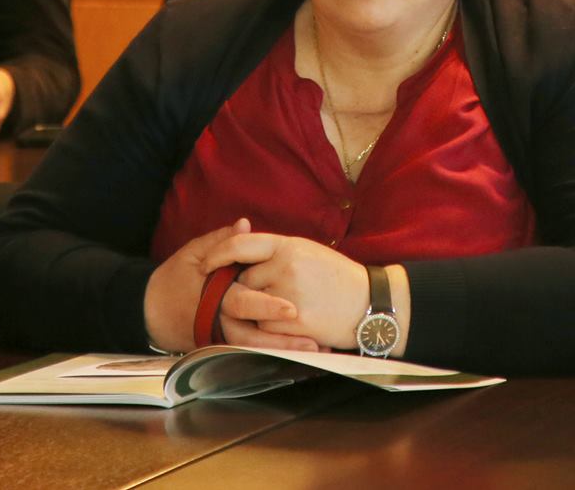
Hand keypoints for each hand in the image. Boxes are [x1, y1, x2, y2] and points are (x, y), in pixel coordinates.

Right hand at [143, 219, 307, 353]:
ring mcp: (221, 336)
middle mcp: (219, 319)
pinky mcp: (223, 345)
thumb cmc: (174, 277)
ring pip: (254, 348)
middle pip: (253, 333)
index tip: (292, 309)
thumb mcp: (194, 252)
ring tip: (314, 350)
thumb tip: (245, 224)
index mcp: (214, 294)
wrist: (150, 311)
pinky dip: (273, 354)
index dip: (267, 306)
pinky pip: (251, 352)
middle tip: (312, 340)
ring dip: (283, 350)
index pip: (242, 301)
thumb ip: (222, 240)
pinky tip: (299, 354)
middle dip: (282, 338)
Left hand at [204, 231, 371, 351]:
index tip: (204, 264)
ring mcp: (290, 296)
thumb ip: (276, 250)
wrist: (370, 303)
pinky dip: (271, 329)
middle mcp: (286, 268)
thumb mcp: (308, 251)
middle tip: (254, 293)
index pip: (240, 245)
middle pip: (242, 281)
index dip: (217, 254)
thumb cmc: (339, 277)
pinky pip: (265, 328)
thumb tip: (242, 248)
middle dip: (244, 289)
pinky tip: (289, 324)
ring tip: (281, 308)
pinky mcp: (295, 323)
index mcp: (288, 246)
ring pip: (251, 307)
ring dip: (257, 311)